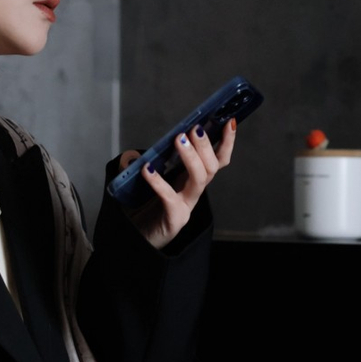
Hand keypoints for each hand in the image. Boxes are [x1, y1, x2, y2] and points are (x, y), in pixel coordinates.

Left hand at [119, 118, 236, 249]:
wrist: (137, 240)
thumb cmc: (144, 210)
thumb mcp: (142, 181)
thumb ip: (137, 166)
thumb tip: (131, 156)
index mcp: (192, 180)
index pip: (217, 159)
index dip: (226, 142)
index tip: (228, 121)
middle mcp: (193, 191)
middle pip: (211, 167)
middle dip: (205, 145)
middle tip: (194, 128)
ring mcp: (186, 205)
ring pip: (200, 179)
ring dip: (191, 157)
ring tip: (179, 139)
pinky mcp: (174, 218)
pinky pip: (169, 197)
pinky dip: (159, 182)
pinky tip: (146, 169)